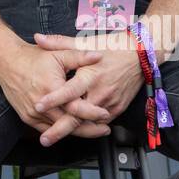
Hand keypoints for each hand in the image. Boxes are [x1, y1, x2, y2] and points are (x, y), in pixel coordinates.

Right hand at [0, 40, 114, 145]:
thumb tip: (98, 56)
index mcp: (51, 88)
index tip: (105, 114)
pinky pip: (47, 129)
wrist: (6, 62)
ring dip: (76, 131)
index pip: (76, 107)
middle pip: (69, 123)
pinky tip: (72, 129)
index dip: (92, 112)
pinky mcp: (27, 118)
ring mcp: (33, 113)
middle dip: (89, 128)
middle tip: (104, 129)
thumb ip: (80, 56)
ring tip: (93, 131)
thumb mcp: (58, 54)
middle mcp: (41, 105)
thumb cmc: (32, 58)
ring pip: (59, 129)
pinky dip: (60, 131)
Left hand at [31, 31, 144, 145]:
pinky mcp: (117, 109)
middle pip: (78, 116)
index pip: (69, 91)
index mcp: (90, 76)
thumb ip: (59, 42)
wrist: (141, 55)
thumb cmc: (112, 47)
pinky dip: (87, 127)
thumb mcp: (85, 42)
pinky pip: (99, 123)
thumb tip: (38, 38)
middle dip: (60, 130)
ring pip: (88, 123)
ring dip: (72, 132)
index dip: (53, 100)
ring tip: (53, 138)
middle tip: (44, 139)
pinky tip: (74, 132)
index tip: (38, 106)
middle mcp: (100, 92)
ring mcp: (110, 103)